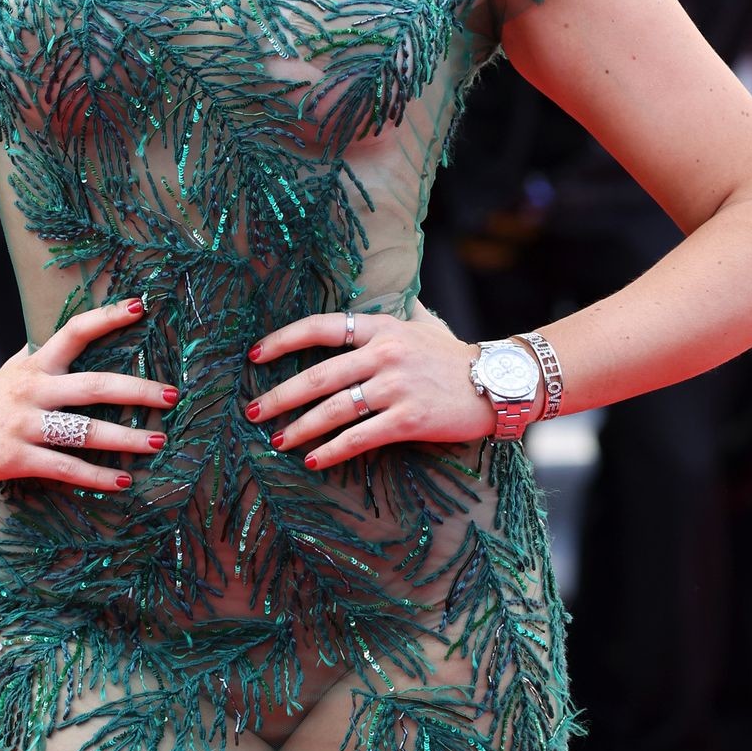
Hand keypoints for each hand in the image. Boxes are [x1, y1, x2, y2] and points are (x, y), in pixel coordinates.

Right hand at [0, 295, 178, 490]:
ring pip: (84, 431)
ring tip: (156, 442)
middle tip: (172, 395)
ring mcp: (26, 424)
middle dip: (137, 390)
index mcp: (36, 363)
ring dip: (124, 438)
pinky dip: (96, 476)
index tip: (142, 306)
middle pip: (94, 385)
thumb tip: (75, 335)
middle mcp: (35, 389)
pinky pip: (65, 467)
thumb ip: (43, 355)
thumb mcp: (14, 367)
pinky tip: (122, 480)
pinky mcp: (18, 457)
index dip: (108, 317)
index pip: (75, 331)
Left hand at [244, 308, 491, 470]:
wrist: (498, 383)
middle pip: (318, 374)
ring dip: (299, 427)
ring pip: (334, 409)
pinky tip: (313, 459)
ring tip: (277, 440)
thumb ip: (400, 309)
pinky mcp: (408, 419)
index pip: (321, 327)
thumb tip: (394, 291)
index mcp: (381, 327)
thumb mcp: (423, 323)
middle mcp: (384, 353)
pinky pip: (360, 437)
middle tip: (253, 411)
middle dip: (280, 395)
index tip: (255, 355)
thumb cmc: (454, 356)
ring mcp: (396, 386)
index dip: (283, 340)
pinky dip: (332, 450)